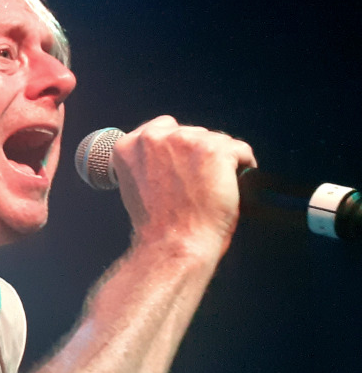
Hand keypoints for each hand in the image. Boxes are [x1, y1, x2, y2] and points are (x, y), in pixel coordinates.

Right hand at [111, 116, 256, 256]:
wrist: (174, 245)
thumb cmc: (158, 225)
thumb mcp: (136, 185)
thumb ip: (147, 162)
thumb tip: (170, 155)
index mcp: (129, 145)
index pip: (162, 127)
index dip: (178, 149)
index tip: (183, 167)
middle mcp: (154, 137)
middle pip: (192, 132)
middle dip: (199, 155)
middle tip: (198, 186)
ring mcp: (185, 140)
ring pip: (217, 141)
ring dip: (219, 163)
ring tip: (213, 190)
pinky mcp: (214, 149)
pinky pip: (240, 150)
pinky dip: (244, 167)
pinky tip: (234, 185)